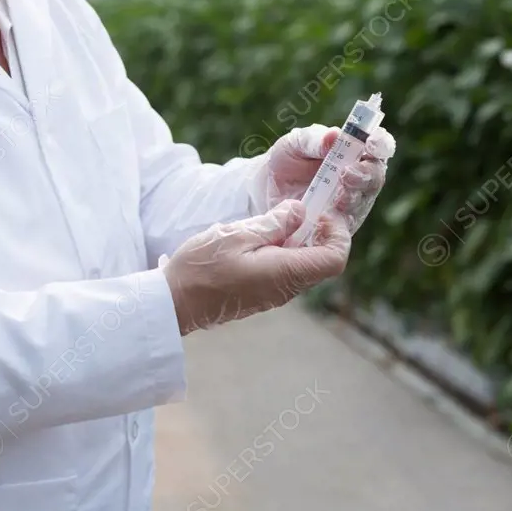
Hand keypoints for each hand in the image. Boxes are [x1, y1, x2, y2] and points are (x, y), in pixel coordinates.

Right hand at [161, 200, 349, 334]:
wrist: (174, 303)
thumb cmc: (201, 268)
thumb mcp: (236, 234)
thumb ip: (273, 223)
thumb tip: (300, 212)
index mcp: (285, 272)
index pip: (335, 258)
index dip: (337, 233)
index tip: (320, 213)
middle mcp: (286, 289)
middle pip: (321, 261)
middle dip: (317, 232)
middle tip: (299, 208)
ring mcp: (273, 295)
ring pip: (302, 265)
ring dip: (297, 241)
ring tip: (275, 220)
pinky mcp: (261, 295)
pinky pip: (284, 272)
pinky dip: (283, 252)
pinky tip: (260, 238)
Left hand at [251, 124, 395, 234]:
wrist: (266, 188)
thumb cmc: (286, 159)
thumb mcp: (294, 144)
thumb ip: (314, 140)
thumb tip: (335, 135)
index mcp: (355, 150)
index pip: (379, 145)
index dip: (380, 143)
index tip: (371, 143)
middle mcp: (360, 177)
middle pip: (376, 176)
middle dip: (365, 174)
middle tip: (347, 173)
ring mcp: (352, 202)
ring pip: (363, 201)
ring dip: (353, 197)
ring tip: (337, 195)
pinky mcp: (340, 225)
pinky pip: (345, 224)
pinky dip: (338, 219)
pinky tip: (326, 215)